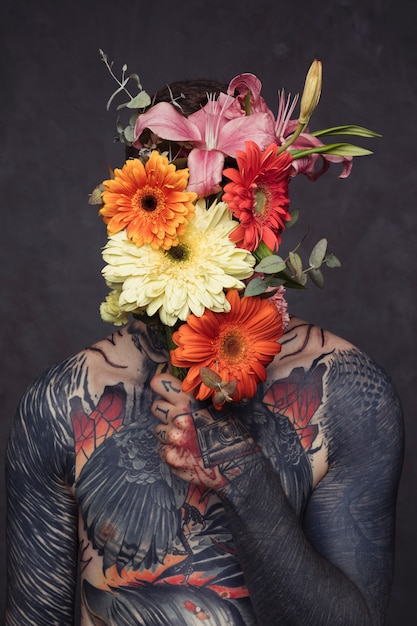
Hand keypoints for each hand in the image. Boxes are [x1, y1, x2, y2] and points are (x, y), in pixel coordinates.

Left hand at [151, 373, 258, 490]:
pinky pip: (161, 449)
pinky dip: (170, 451)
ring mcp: (173, 438)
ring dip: (169, 433)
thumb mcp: (215, 407)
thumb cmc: (228, 433)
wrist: (237, 463)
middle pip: (156, 406)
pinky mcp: (170, 457)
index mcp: (189, 401)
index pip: (159, 383)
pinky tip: (186, 452)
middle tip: (180, 420)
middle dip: (165, 412)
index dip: (160, 386)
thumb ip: (193, 398)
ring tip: (187, 439)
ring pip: (158, 429)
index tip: (163, 391)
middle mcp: (178, 417)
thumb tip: (176, 388)